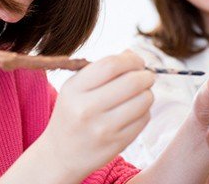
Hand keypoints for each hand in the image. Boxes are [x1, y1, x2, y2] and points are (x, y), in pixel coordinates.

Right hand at [39, 51, 154, 178]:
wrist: (60, 154)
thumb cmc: (72, 113)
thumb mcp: (76, 87)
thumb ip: (102, 68)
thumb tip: (133, 55)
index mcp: (75, 89)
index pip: (111, 65)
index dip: (131, 59)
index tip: (137, 61)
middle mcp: (87, 109)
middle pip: (132, 82)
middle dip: (146, 75)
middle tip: (147, 76)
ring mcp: (103, 129)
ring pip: (143, 100)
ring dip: (147, 93)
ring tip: (140, 94)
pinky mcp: (117, 144)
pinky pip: (144, 119)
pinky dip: (144, 111)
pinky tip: (134, 111)